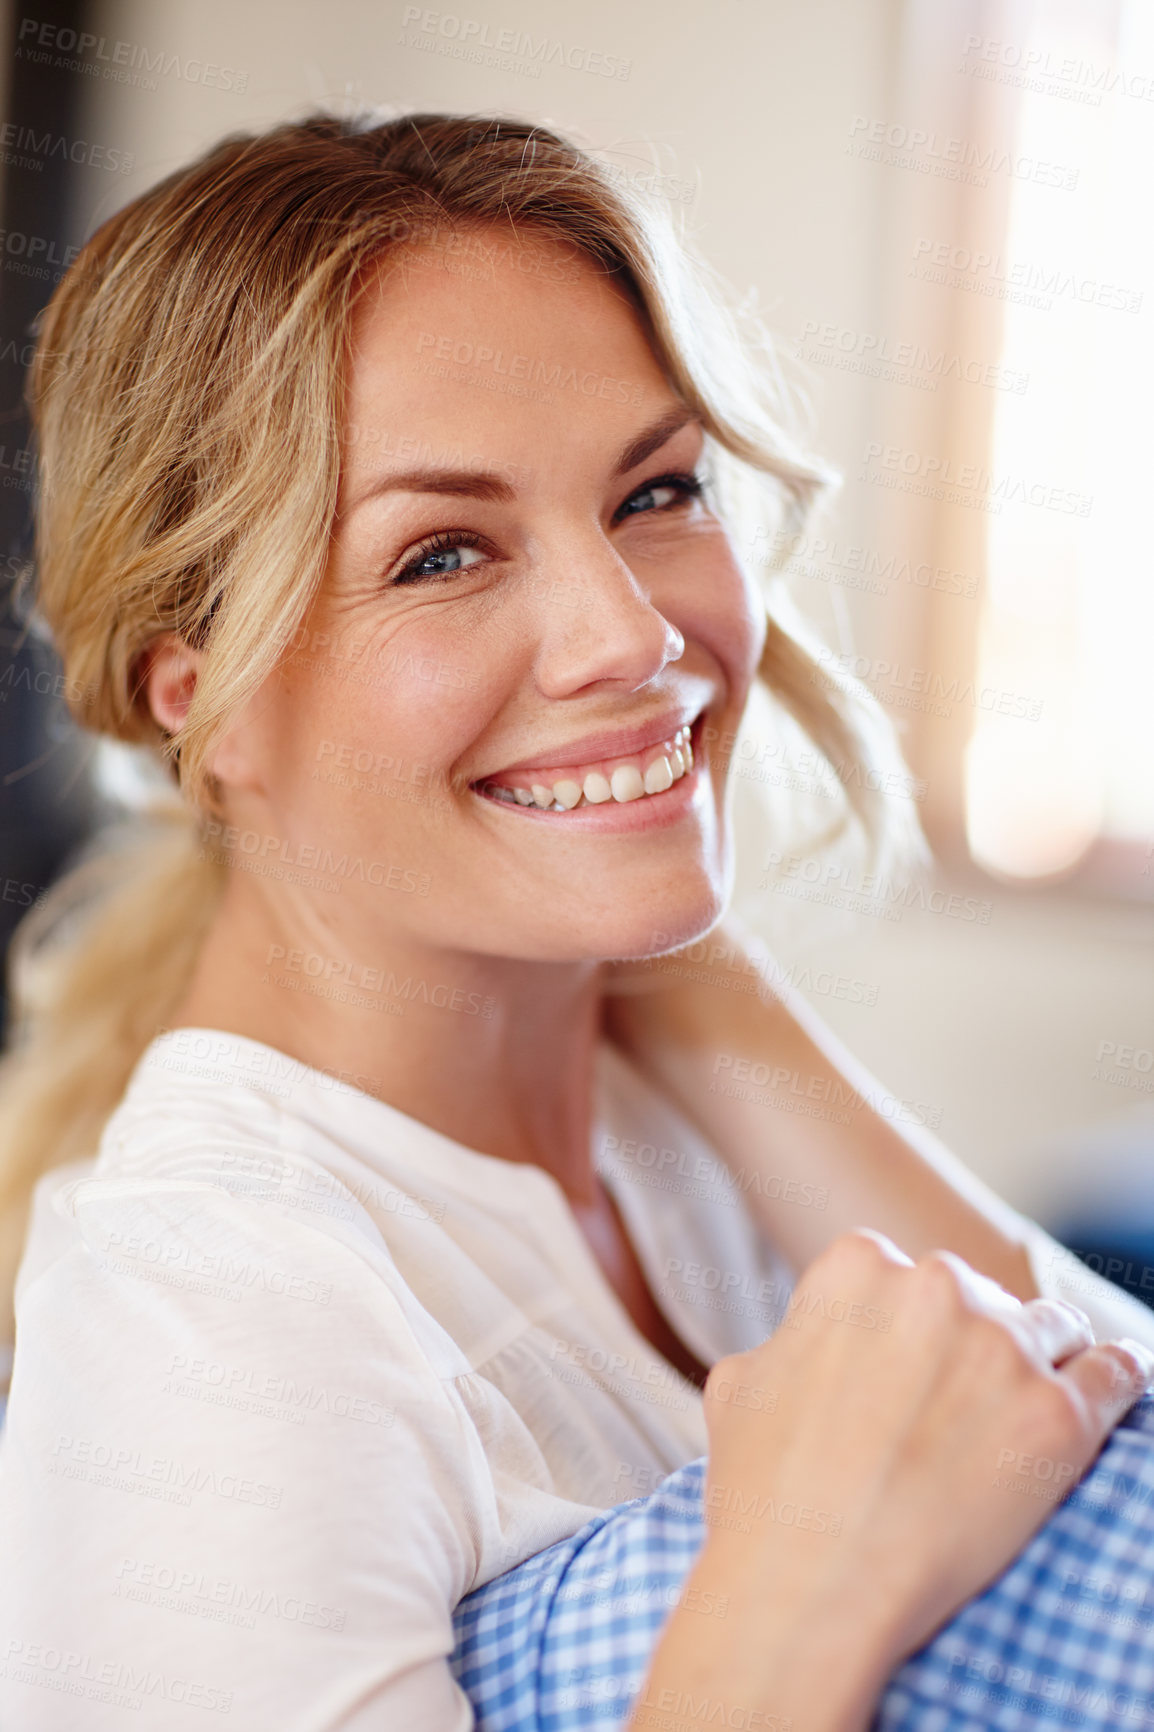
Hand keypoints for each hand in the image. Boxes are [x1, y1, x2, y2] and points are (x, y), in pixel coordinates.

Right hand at [696, 1229, 1152, 1672]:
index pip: (900, 1273)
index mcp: (856, 1267)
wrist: (811, 1590)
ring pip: (1053, 1325)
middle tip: (953, 1411)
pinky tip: (1113, 1387)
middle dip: (971, 1341)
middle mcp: (936, 1288)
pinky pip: (1118, 1372)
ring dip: (1042, 1359)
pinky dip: (1116, 1377)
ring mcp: (1004, 1348)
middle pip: (978, 1295)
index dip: (901, 1325)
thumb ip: (791, 1338)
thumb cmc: (763, 1495)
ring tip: (1022, 1413)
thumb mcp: (741, 1383)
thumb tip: (810, 1341)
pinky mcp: (1060, 1417)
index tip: (902, 1368)